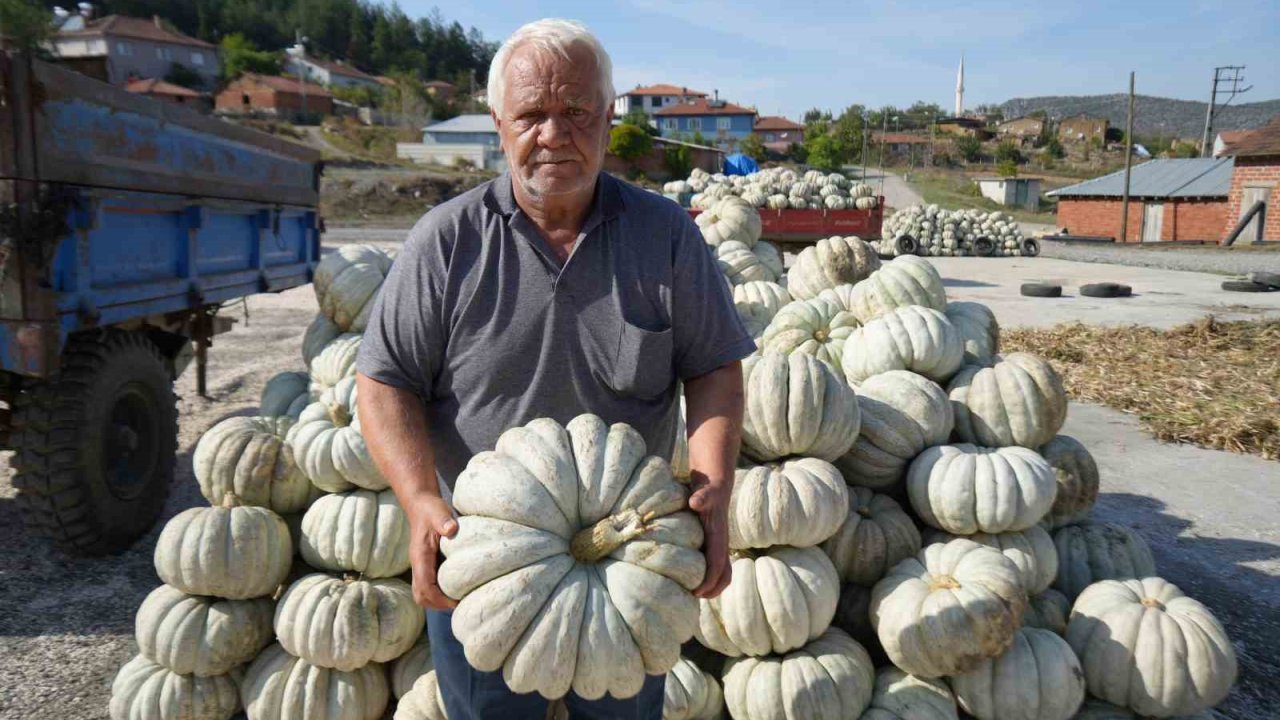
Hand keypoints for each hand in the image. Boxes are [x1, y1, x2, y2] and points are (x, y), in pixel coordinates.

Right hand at [407, 494, 458, 609]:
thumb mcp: (438, 511)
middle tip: (459, 604)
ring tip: (457, 600)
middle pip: (420, 595)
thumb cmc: (431, 509)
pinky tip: (455, 589)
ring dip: (437, 601)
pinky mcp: (425, 565)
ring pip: (421, 593)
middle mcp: (417, 564)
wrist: (421, 504)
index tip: (457, 601)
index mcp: (420, 556)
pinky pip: (427, 586)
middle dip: (438, 604)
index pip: (425, 586)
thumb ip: (443, 520)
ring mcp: (420, 565)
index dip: (439, 598)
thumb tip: (451, 529)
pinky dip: (438, 593)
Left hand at [688, 477, 731, 598]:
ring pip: (723, 574)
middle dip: (712, 590)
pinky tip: (693, 580)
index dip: (709, 581)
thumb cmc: (708, 491)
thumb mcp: (704, 492)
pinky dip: (709, 578)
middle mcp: (722, 545)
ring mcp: (720, 546)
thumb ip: (702, 497)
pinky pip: (716, 568)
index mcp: (719, 538)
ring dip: (712, 587)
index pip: (717, 565)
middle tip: (693, 596)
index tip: (696, 592)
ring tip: (693, 593)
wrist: (717, 486)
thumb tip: (695, 502)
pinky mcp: (715, 546)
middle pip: (725, 576)